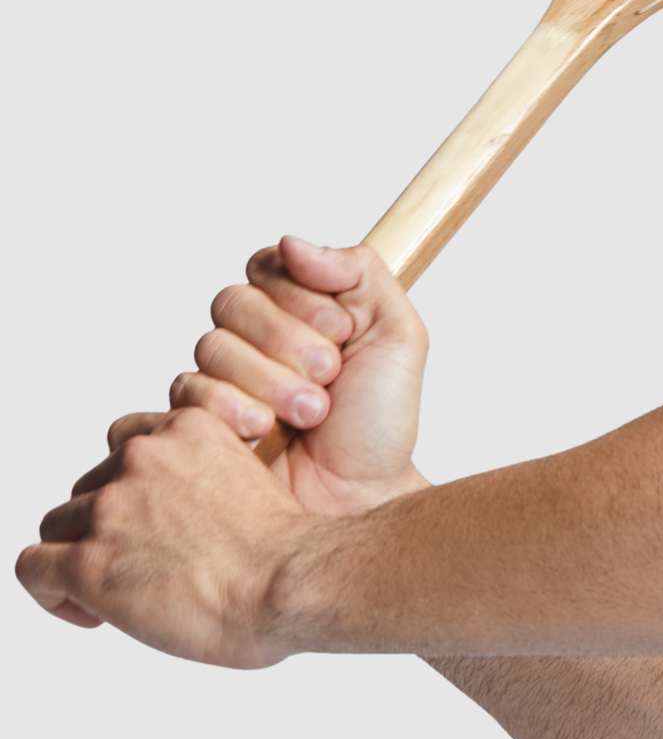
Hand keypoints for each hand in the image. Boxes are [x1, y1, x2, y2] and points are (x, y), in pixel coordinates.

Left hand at [18, 405, 317, 664]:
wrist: (294, 583)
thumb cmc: (292, 553)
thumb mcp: (257, 482)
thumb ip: (211, 483)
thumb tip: (196, 522)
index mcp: (186, 431)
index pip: (127, 443)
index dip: (133, 484)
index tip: (150, 518)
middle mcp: (141, 459)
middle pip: (90, 488)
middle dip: (108, 526)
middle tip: (142, 564)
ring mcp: (110, 509)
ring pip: (58, 526)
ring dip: (83, 556)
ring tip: (118, 592)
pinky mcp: (87, 562)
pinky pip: (33, 568)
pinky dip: (50, 593)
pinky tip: (87, 611)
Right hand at [162, 235, 428, 516]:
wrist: (364, 496)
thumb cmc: (380, 423)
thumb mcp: (398, 336)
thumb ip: (359, 273)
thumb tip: (294, 242)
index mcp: (299, 309)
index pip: (268, 267)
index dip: (300, 297)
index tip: (341, 330)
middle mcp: (256, 339)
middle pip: (232, 303)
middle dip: (287, 342)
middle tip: (328, 377)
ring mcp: (225, 378)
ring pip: (210, 347)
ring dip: (269, 381)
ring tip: (310, 414)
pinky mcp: (200, 420)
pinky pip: (187, 391)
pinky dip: (231, 408)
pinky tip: (264, 431)